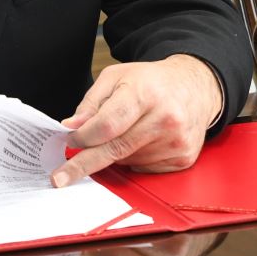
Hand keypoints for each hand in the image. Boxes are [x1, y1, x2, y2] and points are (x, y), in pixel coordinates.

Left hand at [52, 54, 223, 187]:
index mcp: (146, 93)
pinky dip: (135, 159)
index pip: (107, 124)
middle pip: (115, 150)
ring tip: (128, 131)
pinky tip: (144, 140)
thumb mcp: (117, 78)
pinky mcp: (183, 158)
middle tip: (60, 177)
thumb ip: (91, 103)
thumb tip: (72, 127)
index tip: (69, 142)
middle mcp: (165, 118)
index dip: (83, 137)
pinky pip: (144, 169)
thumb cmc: (153, 82)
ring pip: (127, 161)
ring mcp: (176, 141)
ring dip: (116, 153)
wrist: (196, 87)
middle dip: (84, 164)